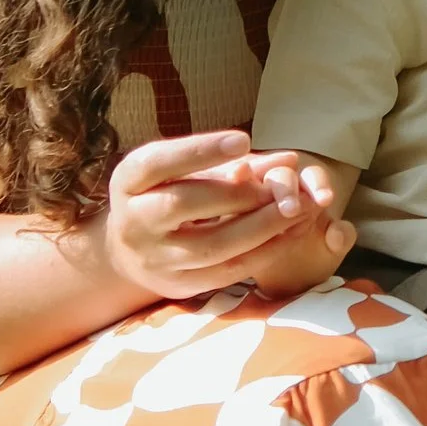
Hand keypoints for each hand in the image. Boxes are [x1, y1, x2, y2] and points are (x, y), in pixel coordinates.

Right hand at [103, 131, 353, 303]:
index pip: (159, 162)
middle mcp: (133, 221)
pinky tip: (288, 235)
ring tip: (297, 210)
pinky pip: (224, 272)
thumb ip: (229, 162)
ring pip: (210, 245)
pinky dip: (262, 253)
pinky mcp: (176, 286)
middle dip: (238, 193)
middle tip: (282, 183)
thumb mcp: (181, 169)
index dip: (201, 151)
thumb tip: (286, 160)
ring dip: (261, 227)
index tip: (244, 140)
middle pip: (183, 204)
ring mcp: (153, 258)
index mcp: (129, 181)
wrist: (130, 248)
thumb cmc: (167, 192)